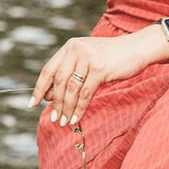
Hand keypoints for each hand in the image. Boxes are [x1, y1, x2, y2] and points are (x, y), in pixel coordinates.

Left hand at [29, 28, 165, 125]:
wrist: (135, 48)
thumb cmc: (110, 57)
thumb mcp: (87, 61)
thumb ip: (70, 73)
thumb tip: (50, 96)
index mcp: (70, 47)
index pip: (49, 69)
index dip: (39, 87)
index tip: (33, 103)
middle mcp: (76, 49)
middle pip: (59, 81)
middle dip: (55, 103)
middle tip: (54, 119)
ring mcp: (88, 58)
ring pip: (71, 89)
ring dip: (66, 108)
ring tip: (64, 121)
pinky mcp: (100, 68)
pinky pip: (85, 93)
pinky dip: (80, 108)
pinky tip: (76, 117)